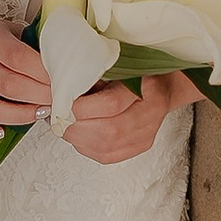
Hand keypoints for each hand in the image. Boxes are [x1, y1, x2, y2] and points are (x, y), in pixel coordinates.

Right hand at [0, 14, 52, 142]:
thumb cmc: (0, 42)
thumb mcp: (19, 32)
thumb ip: (38, 47)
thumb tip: (72, 69)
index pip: (17, 56)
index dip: (43, 73)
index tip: (63, 82)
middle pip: (5, 85)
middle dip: (38, 96)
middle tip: (59, 101)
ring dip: (18, 116)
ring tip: (40, 113)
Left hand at [61, 70, 197, 163]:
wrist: (162, 88)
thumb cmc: (139, 72)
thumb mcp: (121, 64)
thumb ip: (97, 74)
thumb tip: (65, 85)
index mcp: (149, 90)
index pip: (111, 105)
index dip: (81, 107)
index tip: (63, 100)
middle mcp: (150, 117)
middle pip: (107, 132)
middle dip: (75, 126)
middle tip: (58, 115)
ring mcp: (146, 136)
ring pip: (105, 148)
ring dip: (78, 138)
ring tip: (66, 124)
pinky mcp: (137, 148)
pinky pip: (106, 156)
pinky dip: (86, 146)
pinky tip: (80, 134)